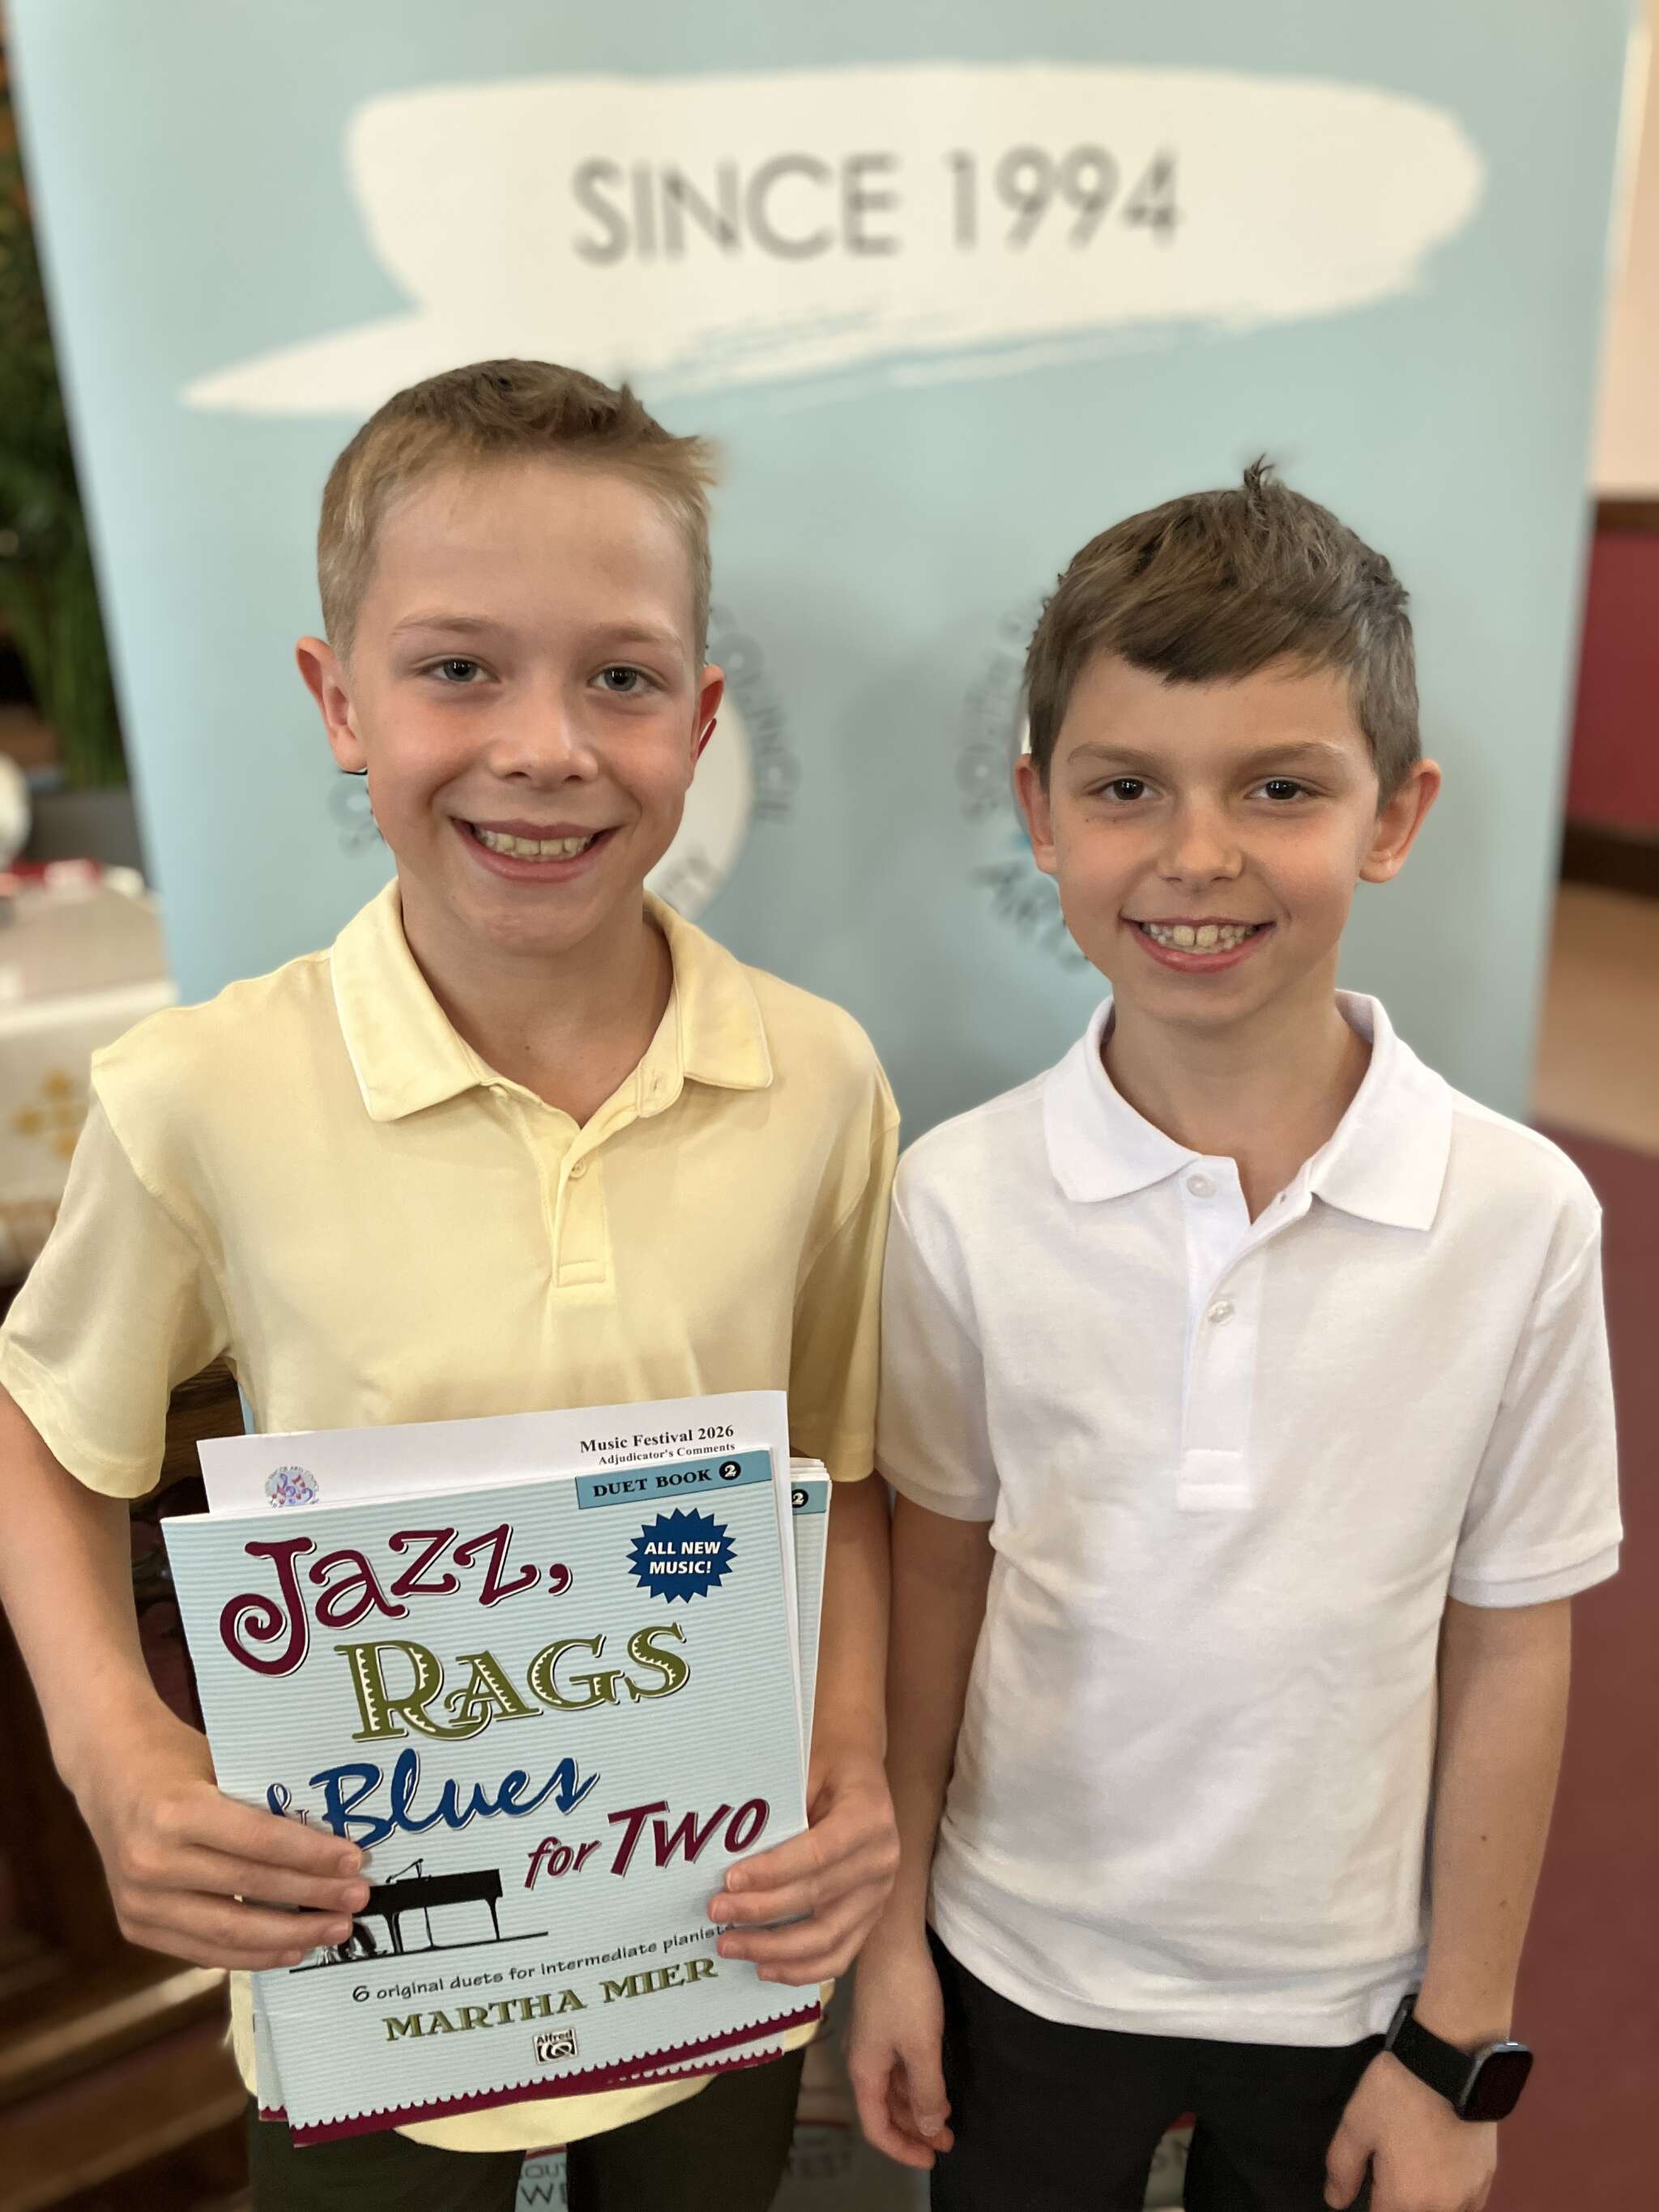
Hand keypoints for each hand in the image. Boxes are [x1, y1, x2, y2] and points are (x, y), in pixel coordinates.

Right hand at [73, 1695, 368, 1968]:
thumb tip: (333, 1841)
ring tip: (335, 1930)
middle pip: (250, 1890)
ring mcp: (139, 1900)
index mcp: (175, 1811)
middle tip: (358, 1900)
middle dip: (312, 1898)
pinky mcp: (134, 1925)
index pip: (259, 1842)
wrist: (108, 1770)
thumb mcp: (220, 1764)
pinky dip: (250, 1954)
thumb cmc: (175, 1759)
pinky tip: (290, 1948)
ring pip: (227, 1933)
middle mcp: (151, 1861)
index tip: (355, 1861)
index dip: (312, 1856)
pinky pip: (202, 1949)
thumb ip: (262, 1803)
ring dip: (289, 1937)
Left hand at [708, 1750, 899, 1984]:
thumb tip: (728, 1851)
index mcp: (869, 1817)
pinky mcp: (871, 1916)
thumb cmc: (825, 1764)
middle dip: (761, 1911)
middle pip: (817, 1898)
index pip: (817, 1853)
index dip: (773, 1871)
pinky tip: (764, 1967)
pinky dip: (801, 1969)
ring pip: (827, 1937)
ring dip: (773, 1948)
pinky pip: (839, 1954)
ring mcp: (880, 1893)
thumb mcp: (805, 1768)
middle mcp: (882, 1859)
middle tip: (716, 1912)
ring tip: (730, 1944)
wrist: (857, 1768)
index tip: (729, 1880)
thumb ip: (779, 1808)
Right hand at [845, 1922, 953, 2168]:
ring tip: (947, 2118)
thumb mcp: (922, 2046)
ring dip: (917, 2107)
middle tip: (949, 2141)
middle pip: (884, 2109)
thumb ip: (926, 2091)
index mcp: (864, 2071)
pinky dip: (915, 2083)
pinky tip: (935, 2083)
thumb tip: (931, 2129)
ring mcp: (873, 2040)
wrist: (892, 1934)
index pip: (877, 2127)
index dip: (903, 2149)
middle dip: (915, 2130)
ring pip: (892, 2088)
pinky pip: (897, 2067)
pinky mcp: (885, 2022)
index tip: (933, 2159)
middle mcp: (863, 2060)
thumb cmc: (905, 1992)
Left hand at [1326, 2053, 1496, 2211]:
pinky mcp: (1487, 2178)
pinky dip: (1452, 2199)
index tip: (1372, 2181)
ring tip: (1415, 2168)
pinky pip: (1468, 2206)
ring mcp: (1469, 2196)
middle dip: (1399, 2203)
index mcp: (1405, 2200)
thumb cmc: (1397, 2094)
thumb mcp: (1356, 2124)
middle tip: (1391, 2170)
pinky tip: (1440, 2174)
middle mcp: (1441, 2208)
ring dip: (1427, 2203)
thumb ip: (1342, 2169)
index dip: (1371, 2203)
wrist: (1451, 2063)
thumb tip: (1335, 2202)